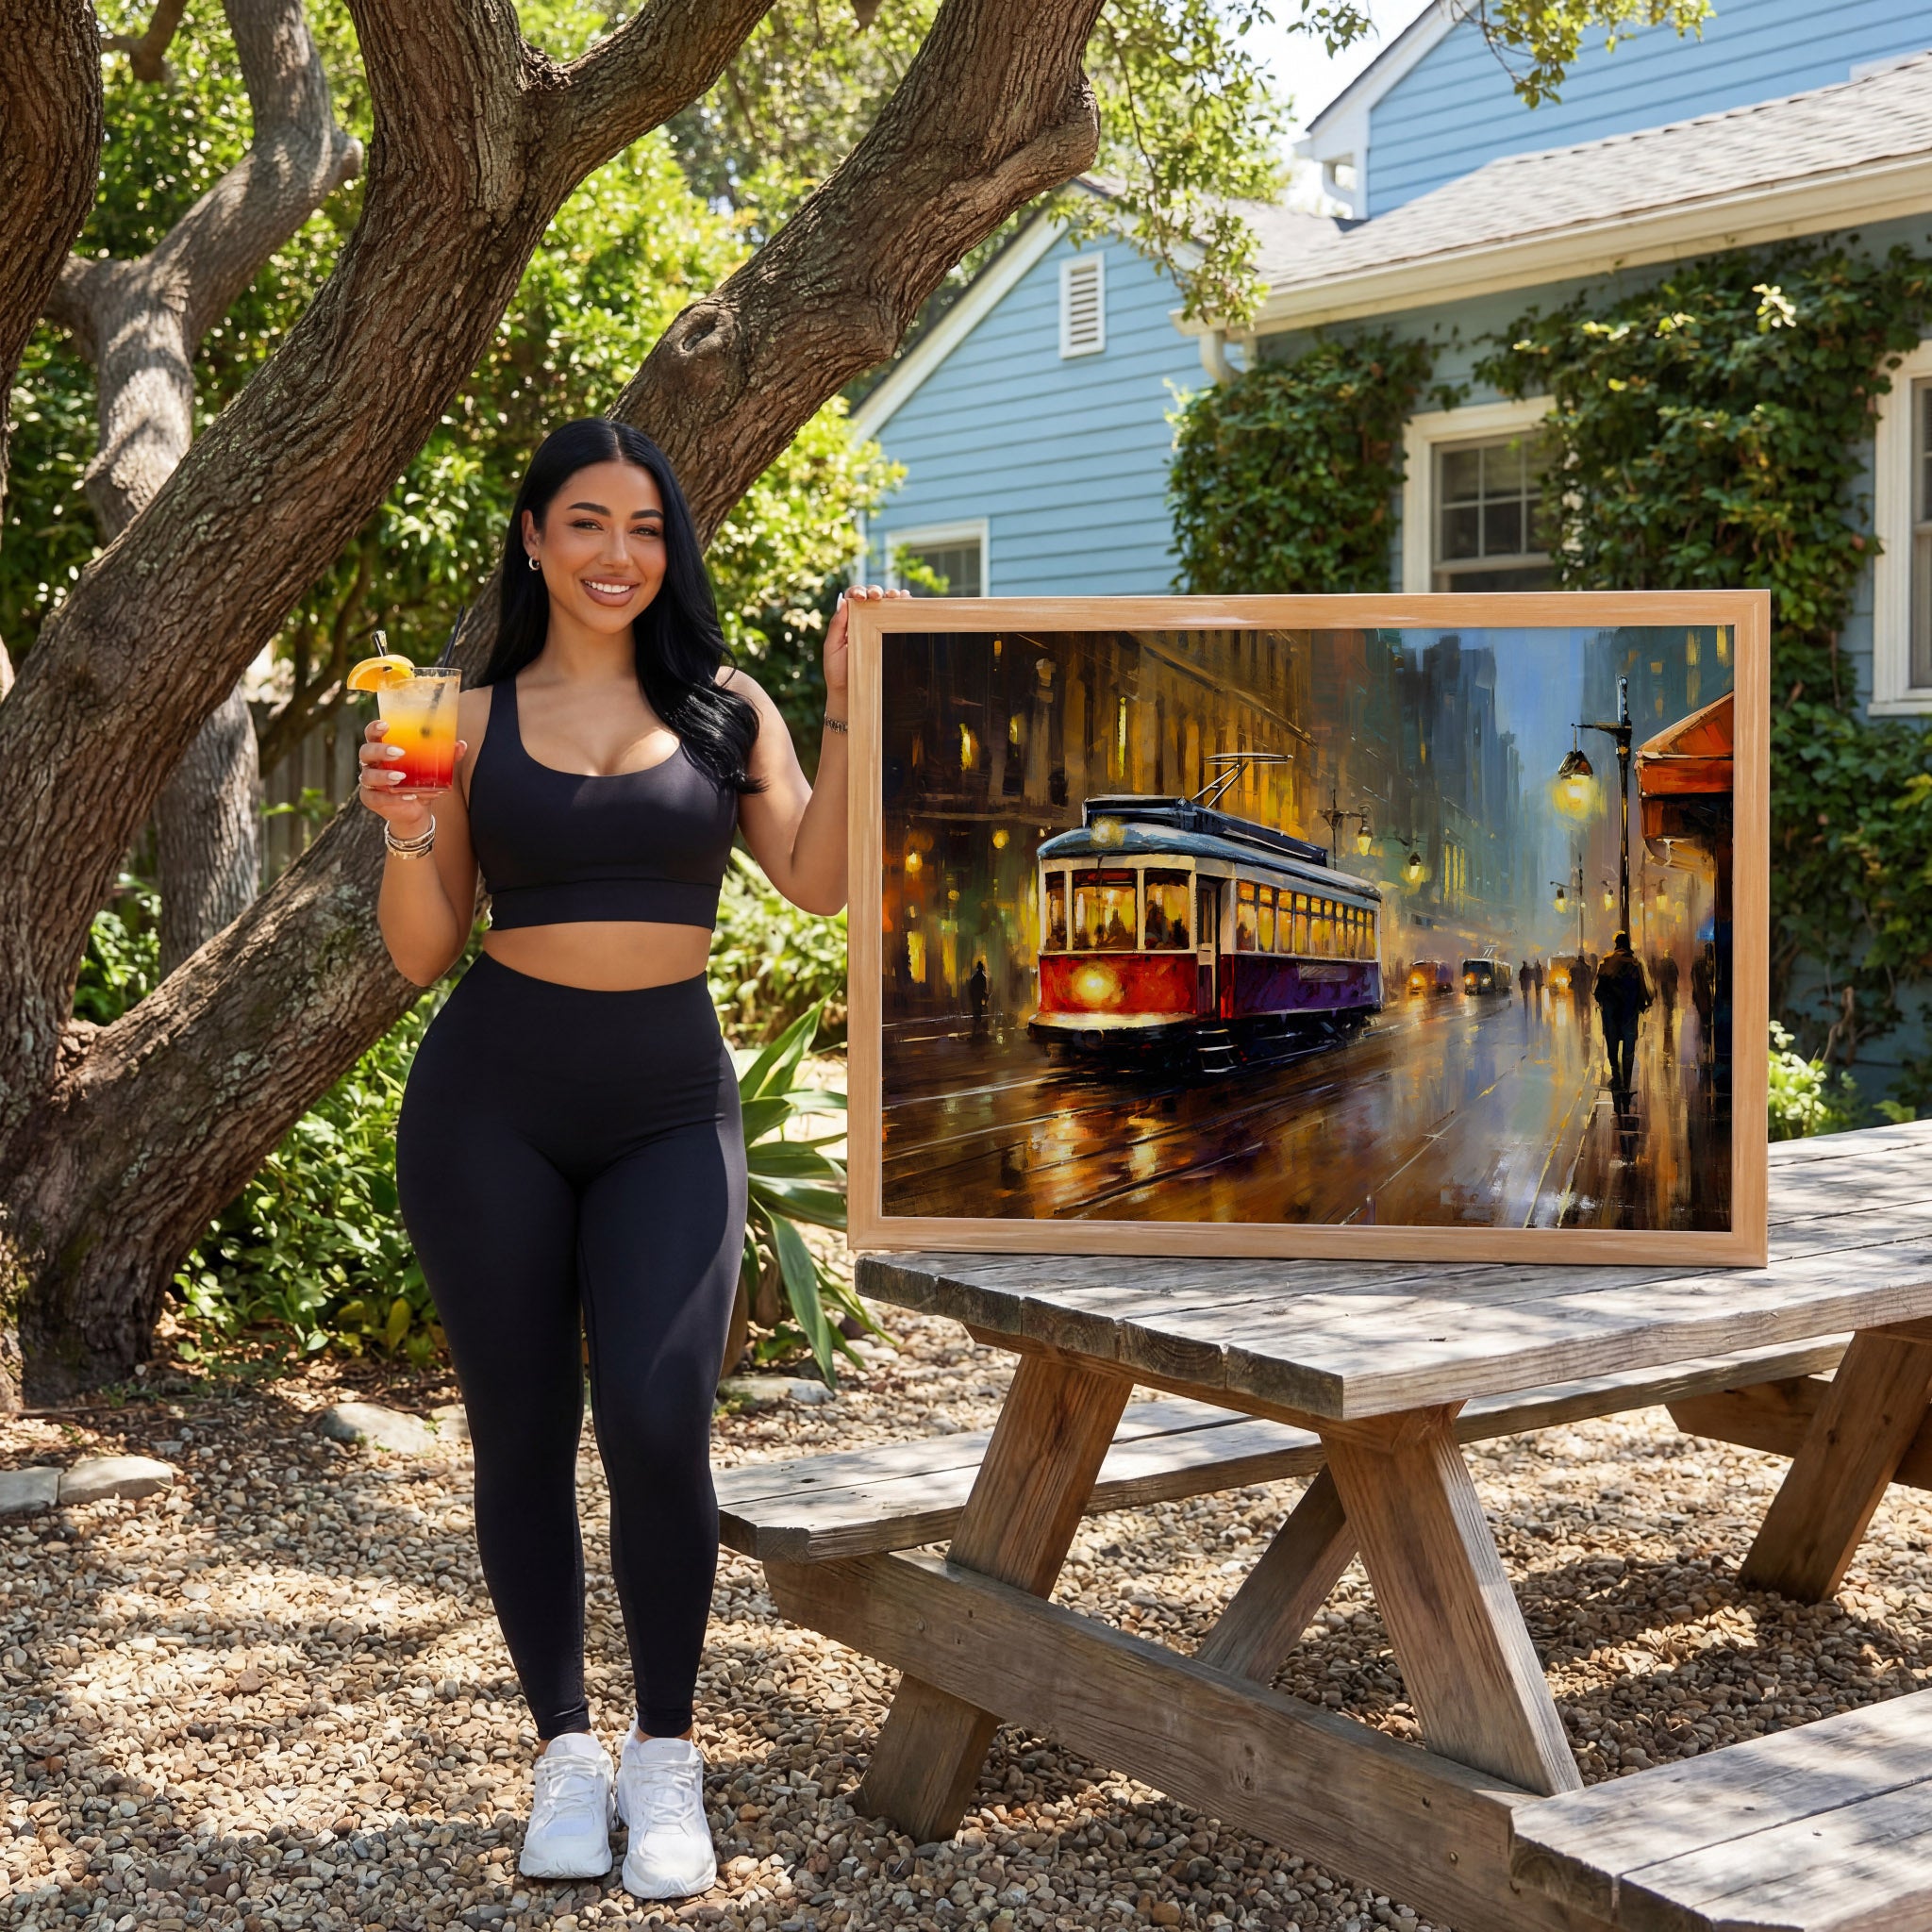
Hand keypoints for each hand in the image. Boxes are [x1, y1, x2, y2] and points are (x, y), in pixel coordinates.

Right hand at [357, 718, 466, 836]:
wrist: (415, 809)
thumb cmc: (418, 781)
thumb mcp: (433, 768)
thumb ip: (446, 756)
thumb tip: (461, 745)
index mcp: (382, 749)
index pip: (372, 734)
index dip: (374, 728)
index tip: (385, 725)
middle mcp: (372, 763)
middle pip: (366, 752)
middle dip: (380, 750)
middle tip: (399, 753)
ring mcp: (369, 781)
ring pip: (368, 776)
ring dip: (384, 776)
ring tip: (400, 777)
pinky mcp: (371, 798)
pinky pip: (376, 797)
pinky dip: (392, 798)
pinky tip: (408, 796)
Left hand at [823, 583, 907, 711]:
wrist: (852, 695)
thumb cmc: (839, 673)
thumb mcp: (832, 648)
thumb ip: (836, 626)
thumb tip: (842, 601)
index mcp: (847, 620)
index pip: (853, 598)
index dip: (858, 592)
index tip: (861, 598)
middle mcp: (864, 621)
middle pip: (872, 597)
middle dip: (876, 591)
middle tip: (877, 597)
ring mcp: (879, 628)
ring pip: (887, 605)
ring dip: (892, 596)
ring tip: (896, 596)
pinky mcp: (891, 637)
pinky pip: (899, 618)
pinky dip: (905, 606)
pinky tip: (907, 601)